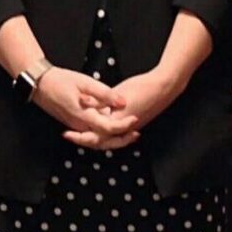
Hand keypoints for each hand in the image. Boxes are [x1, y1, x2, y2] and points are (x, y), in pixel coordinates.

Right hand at [31, 66, 138, 147]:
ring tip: (129, 132)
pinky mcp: (74, 124)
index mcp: (83, 115)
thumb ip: (104, 93)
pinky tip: (112, 127)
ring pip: (98, 140)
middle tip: (136, 134)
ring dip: (114, 139)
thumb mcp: (84, 82)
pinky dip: (104, 135)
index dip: (123, 125)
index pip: (108, 128)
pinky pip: (91, 135)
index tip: (135, 118)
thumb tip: (122, 102)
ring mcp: (76, 126)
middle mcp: (80, 125)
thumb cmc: (60, 81)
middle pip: (104, 141)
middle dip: (122, 140)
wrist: (39, 85)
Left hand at [64, 67, 179, 149]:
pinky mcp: (133, 123)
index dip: (79, 137)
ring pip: (108, 139)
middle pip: (100, 143)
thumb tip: (84, 102)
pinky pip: (115, 133)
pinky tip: (98, 122)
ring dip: (94, 137)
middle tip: (70, 136)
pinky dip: (104, 131)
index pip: (94, 137)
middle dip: (85, 140)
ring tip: (80, 132)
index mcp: (117, 123)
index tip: (67, 134)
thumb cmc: (141, 88)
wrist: (163, 87)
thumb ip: (100, 99)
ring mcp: (129, 128)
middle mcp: (123, 129)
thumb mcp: (117, 93)